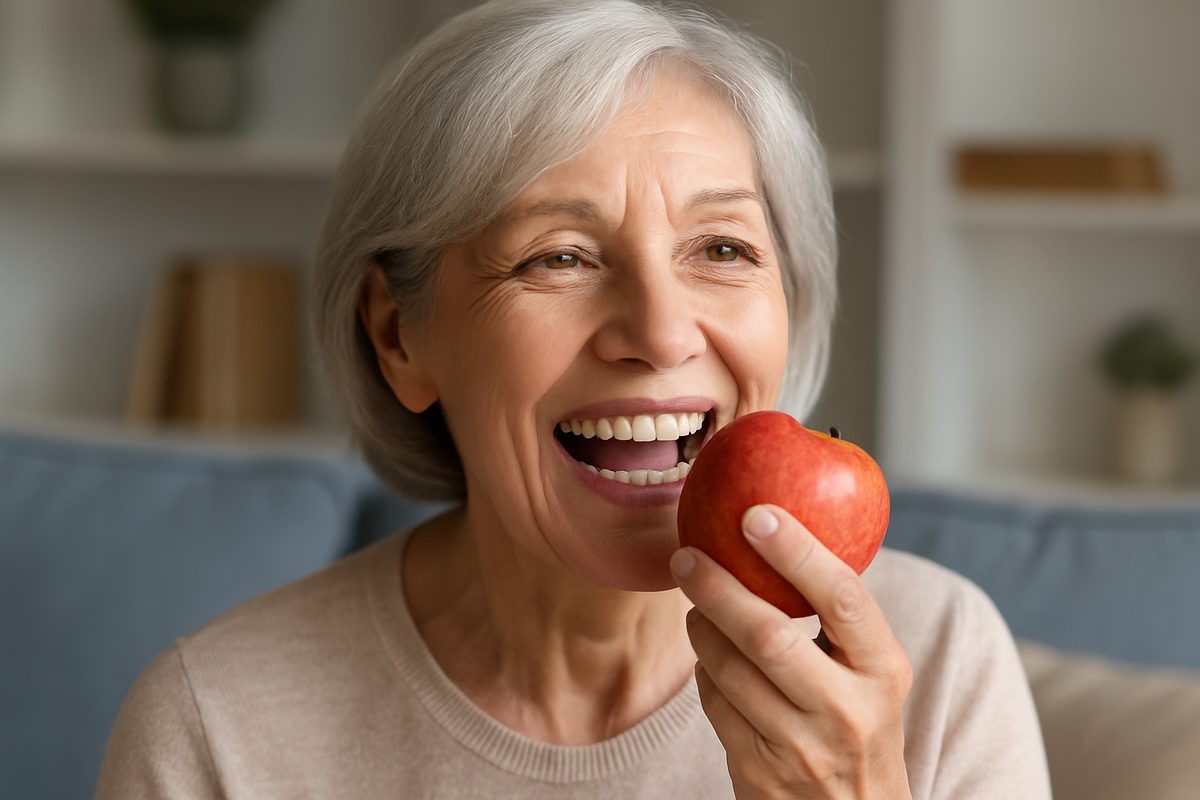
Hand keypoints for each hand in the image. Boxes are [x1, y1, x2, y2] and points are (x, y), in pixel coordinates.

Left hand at [670, 504, 912, 798]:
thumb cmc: (859, 723)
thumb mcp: (874, 674)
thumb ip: (840, 617)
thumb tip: (779, 526)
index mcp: (884, 670)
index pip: (843, 598)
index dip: (797, 551)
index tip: (756, 514)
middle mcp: (848, 710)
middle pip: (768, 636)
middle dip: (719, 588)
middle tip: (687, 556)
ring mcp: (802, 745)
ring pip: (728, 669)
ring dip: (702, 628)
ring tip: (697, 604)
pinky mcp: (760, 770)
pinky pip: (714, 703)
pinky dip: (704, 671)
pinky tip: (710, 657)